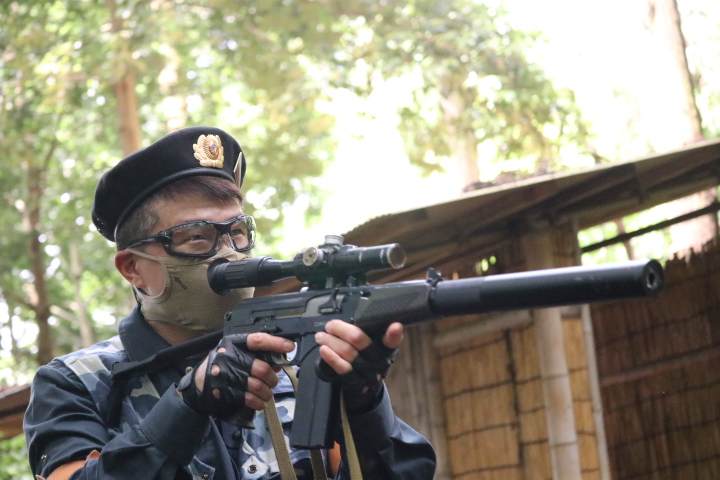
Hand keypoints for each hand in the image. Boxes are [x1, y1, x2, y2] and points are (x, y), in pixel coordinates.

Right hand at [178, 333, 294, 418]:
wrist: (197, 386)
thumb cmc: (222, 366)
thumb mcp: (236, 354)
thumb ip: (256, 356)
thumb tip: (278, 361)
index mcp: (234, 343)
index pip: (258, 340)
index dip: (275, 343)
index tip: (290, 346)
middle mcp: (229, 356)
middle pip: (261, 368)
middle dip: (272, 378)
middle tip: (273, 382)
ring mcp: (225, 374)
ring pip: (257, 385)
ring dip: (267, 392)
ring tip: (267, 394)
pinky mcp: (224, 391)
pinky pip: (249, 398)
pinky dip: (258, 402)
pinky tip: (260, 403)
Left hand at [315, 321, 402, 410]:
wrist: (367, 382)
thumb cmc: (369, 356)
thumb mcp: (375, 342)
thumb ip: (370, 330)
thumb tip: (355, 317)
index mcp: (386, 348)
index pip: (392, 340)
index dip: (394, 334)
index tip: (395, 326)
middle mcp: (380, 360)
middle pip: (359, 340)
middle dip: (340, 329)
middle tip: (330, 325)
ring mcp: (367, 372)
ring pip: (347, 352)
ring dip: (331, 341)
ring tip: (321, 335)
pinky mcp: (356, 381)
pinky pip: (342, 369)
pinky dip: (331, 358)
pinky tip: (323, 349)